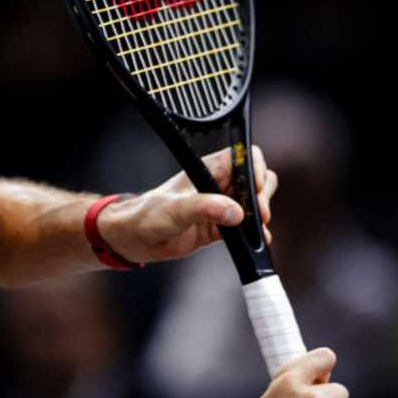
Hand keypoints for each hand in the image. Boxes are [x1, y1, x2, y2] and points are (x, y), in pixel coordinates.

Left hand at [97, 145, 277, 263]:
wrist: (135, 238)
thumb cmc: (147, 215)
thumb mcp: (175, 209)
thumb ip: (205, 208)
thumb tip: (235, 212)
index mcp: (208, 169)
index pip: (244, 157)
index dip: (255, 170)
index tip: (255, 189)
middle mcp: (218, 185)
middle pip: (255, 179)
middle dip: (262, 194)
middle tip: (259, 212)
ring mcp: (220, 206)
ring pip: (254, 203)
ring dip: (261, 215)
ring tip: (258, 228)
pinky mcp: (219, 227)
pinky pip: (246, 227)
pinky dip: (254, 233)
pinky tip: (254, 241)